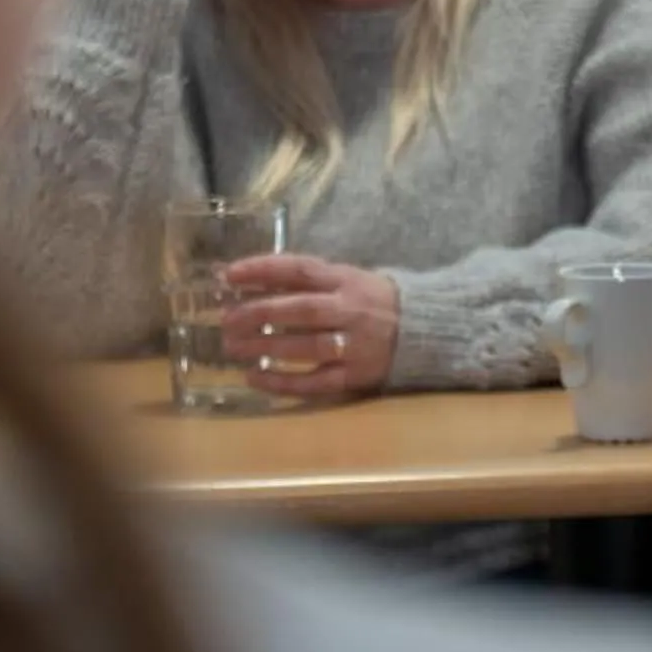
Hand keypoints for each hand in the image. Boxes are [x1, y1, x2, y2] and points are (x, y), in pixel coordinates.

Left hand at [219, 254, 402, 398]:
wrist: (425, 329)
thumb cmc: (373, 300)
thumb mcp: (346, 279)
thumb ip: (306, 280)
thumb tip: (248, 281)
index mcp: (346, 280)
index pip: (300, 269)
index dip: (262, 269)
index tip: (228, 275)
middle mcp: (351, 309)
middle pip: (301, 310)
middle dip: (260, 313)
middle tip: (226, 320)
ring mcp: (355, 344)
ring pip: (307, 346)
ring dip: (266, 348)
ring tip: (233, 348)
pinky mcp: (357, 375)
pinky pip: (317, 381)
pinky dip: (284, 382)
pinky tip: (256, 378)